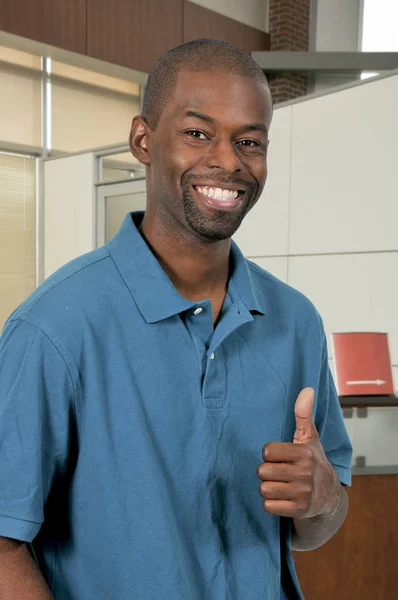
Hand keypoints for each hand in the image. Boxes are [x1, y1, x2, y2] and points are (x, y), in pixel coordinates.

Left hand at [257, 388, 340, 518]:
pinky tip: (283, 498)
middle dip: (267, 472)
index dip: (270, 454)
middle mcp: (306, 474)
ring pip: (264, 489)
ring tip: (281, 485)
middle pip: (262, 471)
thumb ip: (303, 414)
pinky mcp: (299, 511)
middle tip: (280, 472)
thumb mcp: (309, 438)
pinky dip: (272, 504)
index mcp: (305, 454)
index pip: (267, 452)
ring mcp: (304, 494)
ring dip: (269, 488)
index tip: (280, 456)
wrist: (330, 497)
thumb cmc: (313, 461)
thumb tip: (307, 389)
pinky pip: (268, 506)